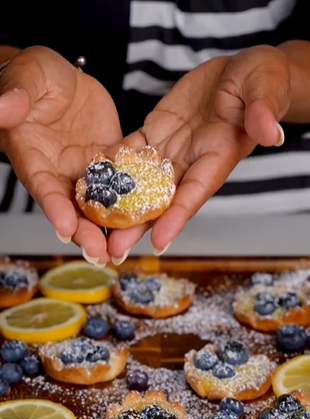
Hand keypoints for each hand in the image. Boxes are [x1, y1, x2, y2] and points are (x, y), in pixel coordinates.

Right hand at [0, 46, 121, 264]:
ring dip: (108, 227)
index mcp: (33, 157)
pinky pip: (121, 183)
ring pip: (97, 204)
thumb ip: (15, 97)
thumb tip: (4, 110)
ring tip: (120, 251)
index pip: (43, 187)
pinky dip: (131, 201)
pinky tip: (145, 218)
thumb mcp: (26, 79)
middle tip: (100, 254)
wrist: (63, 77)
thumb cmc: (35, 76)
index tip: (65, 228)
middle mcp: (59, 171)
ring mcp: (84, 170)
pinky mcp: (107, 162)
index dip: (54, 208)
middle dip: (85, 232)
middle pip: (71, 208)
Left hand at [107, 45, 289, 260]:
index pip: (196, 192)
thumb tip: (271, 132)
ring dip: (118, 203)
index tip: (158, 242)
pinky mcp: (156, 130)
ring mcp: (172, 148)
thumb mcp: (266, 89)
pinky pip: (131, 150)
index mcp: (219, 156)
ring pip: (141, 181)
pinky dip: (112, 164)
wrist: (239, 71)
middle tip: (114, 251)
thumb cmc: (260, 81)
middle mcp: (192, 160)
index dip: (177, 218)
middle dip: (138, 226)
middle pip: (162, 199)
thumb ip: (263, 111)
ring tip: (94, 225)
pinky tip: (91, 178)